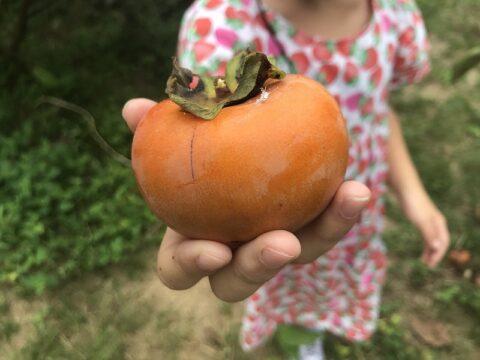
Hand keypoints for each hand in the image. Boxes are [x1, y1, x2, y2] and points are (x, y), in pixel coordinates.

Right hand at [122, 98, 370, 301]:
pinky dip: (340, 209)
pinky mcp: (308, 229)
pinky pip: (326, 224)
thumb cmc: (204, 153)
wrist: (248, 148)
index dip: (192, 266)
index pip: (179, 269)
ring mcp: (272, 244)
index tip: (214, 249)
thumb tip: (133, 108)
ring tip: (348, 198)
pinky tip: (355, 186)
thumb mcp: (182, 140)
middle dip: (258, 267)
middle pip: (238, 282)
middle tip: (282, 242)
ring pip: (296, 255)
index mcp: (192, 242)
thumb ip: (159, 129)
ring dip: (323, 233)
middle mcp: (231, 254)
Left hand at [400, 190, 449, 267]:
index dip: (438, 254)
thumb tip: (437, 248)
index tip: (430, 265)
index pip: (443, 242)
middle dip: (435, 254)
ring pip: (433, 238)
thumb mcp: (421, 221)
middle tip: (427, 265)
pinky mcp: (420, 218)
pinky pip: (427, 234)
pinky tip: (422, 247)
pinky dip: (425, 243)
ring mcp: (429, 220)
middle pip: (439, 242)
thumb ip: (429, 234)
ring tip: (424, 260)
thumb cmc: (414, 204)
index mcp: (439, 223)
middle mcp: (437, 223)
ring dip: (430, 250)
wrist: (406, 189)